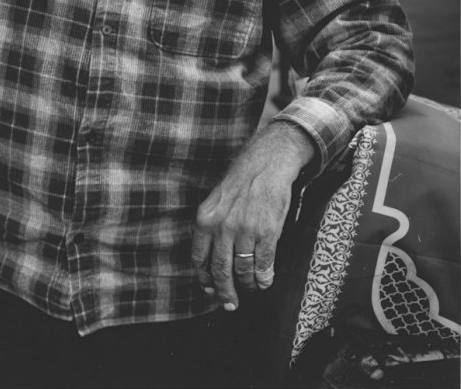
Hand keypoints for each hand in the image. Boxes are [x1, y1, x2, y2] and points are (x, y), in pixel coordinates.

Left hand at [191, 123, 313, 308]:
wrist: (267, 163)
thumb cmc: (242, 180)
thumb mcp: (216, 200)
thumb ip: (211, 227)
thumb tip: (211, 258)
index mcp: (205, 219)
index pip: (200, 259)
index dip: (205, 280)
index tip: (210, 291)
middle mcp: (222, 227)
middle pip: (220, 271)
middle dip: (225, 293)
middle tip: (230, 304)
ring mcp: (245, 231)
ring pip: (243, 271)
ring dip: (247, 285)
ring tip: (251, 287)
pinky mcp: (267, 233)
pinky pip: (263, 265)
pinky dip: (264, 278)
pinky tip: (265, 281)